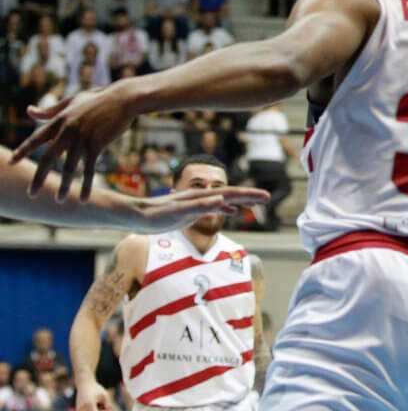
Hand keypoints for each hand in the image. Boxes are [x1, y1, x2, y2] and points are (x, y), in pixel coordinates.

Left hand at [11, 85, 136, 200]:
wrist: (124, 98)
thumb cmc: (99, 98)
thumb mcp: (72, 101)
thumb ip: (50, 110)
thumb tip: (28, 111)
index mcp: (59, 120)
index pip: (36, 138)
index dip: (23, 151)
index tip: (11, 162)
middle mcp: (67, 130)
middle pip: (48, 158)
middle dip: (39, 177)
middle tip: (31, 193)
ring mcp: (82, 138)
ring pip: (69, 167)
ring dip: (64, 186)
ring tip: (59, 200)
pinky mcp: (98, 144)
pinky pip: (89, 169)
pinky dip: (85, 185)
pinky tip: (83, 198)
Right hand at [74, 377, 109, 410]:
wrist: (85, 384)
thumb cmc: (97, 389)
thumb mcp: (105, 395)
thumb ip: (108, 405)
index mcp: (89, 404)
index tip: (104, 407)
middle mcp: (82, 408)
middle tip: (101, 407)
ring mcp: (79, 410)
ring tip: (97, 406)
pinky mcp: (78, 410)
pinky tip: (93, 407)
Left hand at [128, 185, 270, 232]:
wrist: (136, 215)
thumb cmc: (155, 216)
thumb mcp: (177, 213)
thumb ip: (199, 206)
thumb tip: (222, 200)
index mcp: (201, 197)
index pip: (231, 194)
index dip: (250, 195)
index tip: (266, 196)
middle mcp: (202, 197)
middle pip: (232, 194)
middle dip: (250, 196)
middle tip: (269, 197)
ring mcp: (197, 203)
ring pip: (226, 200)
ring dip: (242, 201)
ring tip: (256, 203)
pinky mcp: (191, 210)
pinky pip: (216, 207)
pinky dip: (227, 208)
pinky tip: (232, 212)